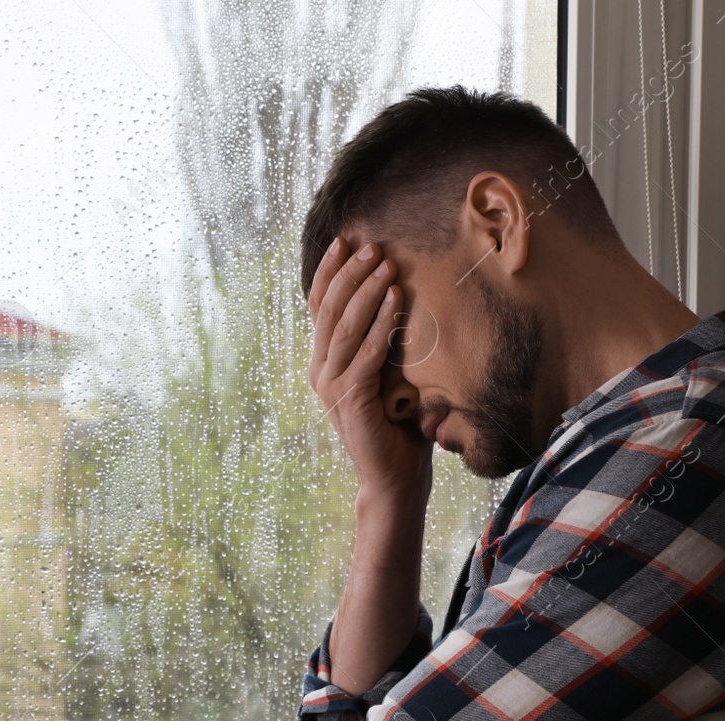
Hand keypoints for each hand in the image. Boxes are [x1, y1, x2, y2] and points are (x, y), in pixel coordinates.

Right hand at [307, 237, 431, 505]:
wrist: (395, 477)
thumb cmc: (400, 424)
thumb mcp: (392, 373)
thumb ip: (388, 342)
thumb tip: (404, 292)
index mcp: (325, 361)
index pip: (320, 307)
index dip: (329, 272)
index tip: (346, 240)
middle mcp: (321, 370)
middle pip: (329, 310)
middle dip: (350, 273)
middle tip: (373, 246)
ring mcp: (331, 386)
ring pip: (345, 327)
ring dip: (366, 292)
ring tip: (386, 264)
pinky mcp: (350, 400)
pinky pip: (366, 353)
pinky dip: (382, 324)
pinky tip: (396, 300)